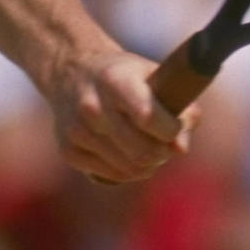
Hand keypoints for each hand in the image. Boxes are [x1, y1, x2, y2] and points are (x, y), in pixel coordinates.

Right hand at [49, 50, 196, 183]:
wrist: (70, 72)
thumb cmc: (122, 75)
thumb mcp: (152, 76)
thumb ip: (179, 107)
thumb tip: (181, 148)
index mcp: (115, 81)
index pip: (149, 117)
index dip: (171, 129)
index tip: (175, 125)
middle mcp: (92, 106)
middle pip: (143, 151)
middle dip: (163, 152)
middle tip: (166, 143)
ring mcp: (77, 131)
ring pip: (131, 169)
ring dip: (149, 164)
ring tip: (150, 147)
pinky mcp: (69, 151)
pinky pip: (113, 176)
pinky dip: (129, 171)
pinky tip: (129, 153)